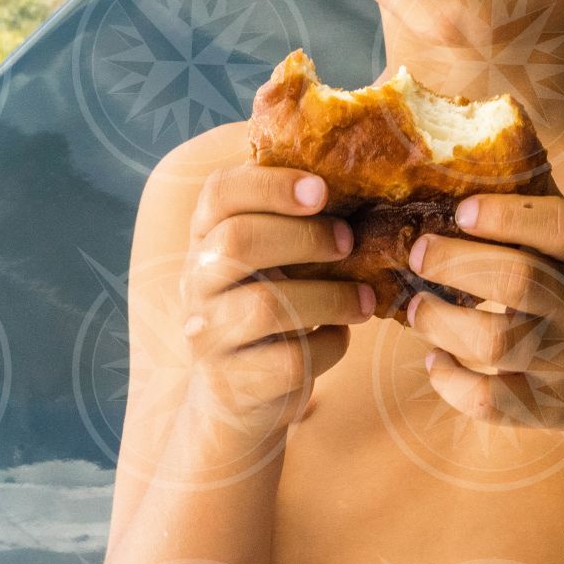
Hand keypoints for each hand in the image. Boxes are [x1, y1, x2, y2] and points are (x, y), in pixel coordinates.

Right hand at [181, 165, 373, 443]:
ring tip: (365, 298)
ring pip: (267, 305)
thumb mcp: (271, 256)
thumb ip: (295, 218)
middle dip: (306, 237)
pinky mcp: (236, 383)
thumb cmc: (271, 304)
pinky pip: (291, 358)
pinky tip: (339, 335)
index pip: (220, 193)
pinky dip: (329, 344)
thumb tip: (362, 166)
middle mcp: (198, 281)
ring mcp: (210, 334)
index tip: (321, 189)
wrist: (236, 397)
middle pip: (239, 242)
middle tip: (348, 242)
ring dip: (331, 296)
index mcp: (207, 237)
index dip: (271, 184)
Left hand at [404, 172, 563, 436]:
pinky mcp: (544, 406)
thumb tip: (491, 114)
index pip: (558, 225)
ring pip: (497, 343)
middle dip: (456, 263)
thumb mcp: (563, 245)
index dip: (506, 214)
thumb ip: (528, 194)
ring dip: (442, 323)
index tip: (460, 208)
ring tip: (415, 308)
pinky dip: (452, 383)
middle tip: (416, 252)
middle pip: (518, 280)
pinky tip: (435, 361)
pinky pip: (492, 402)